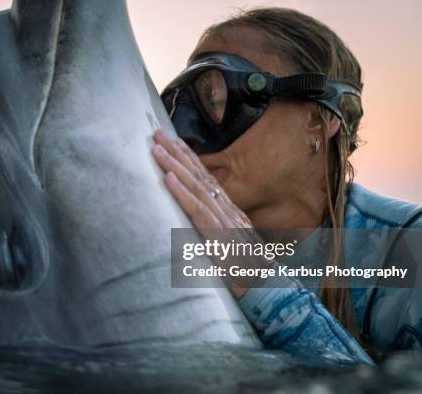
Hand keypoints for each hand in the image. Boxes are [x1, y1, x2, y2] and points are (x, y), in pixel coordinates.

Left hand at [151, 129, 254, 298]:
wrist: (272, 294)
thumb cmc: (249, 276)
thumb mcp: (230, 249)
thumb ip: (216, 234)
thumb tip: (198, 225)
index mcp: (230, 214)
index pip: (206, 180)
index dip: (189, 159)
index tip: (171, 142)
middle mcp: (229, 212)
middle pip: (200, 176)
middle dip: (178, 153)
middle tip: (157, 133)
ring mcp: (226, 223)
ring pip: (197, 188)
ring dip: (175, 166)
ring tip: (157, 148)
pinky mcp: (222, 238)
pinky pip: (199, 212)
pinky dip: (183, 193)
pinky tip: (168, 179)